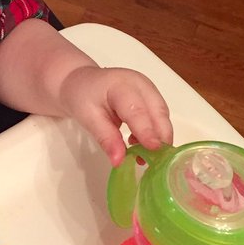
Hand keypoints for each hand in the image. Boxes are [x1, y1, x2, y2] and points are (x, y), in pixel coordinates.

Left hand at [58, 65, 172, 165]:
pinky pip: (159, 116)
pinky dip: (155, 132)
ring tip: (145, 156)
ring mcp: (148, 89)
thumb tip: (119, 161)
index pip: (137, 110)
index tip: (153, 149)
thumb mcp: (88, 118)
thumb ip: (106, 139)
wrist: (81, 82)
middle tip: (156, 161)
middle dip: (161, 137)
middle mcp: (140, 84)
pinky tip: (141, 145)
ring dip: (159, 137)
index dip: (147, 131)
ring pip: (162, 115)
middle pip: (158, 111)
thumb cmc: (82, 97)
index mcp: (121, 85)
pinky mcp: (151, 96)